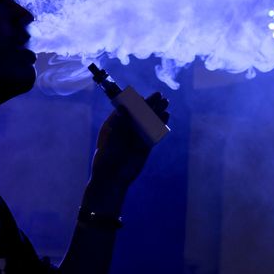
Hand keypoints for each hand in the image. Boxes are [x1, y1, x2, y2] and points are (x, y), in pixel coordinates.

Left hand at [84, 93, 168, 211]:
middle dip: (150, 104)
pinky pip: (153, 132)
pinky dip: (160, 124)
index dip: (135, 101)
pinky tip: (166, 116)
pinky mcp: (145, 145)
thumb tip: (124, 107)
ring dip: (157, 111)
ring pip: (148, 121)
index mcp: (114, 123)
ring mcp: (135, 136)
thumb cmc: (106, 157)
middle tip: (159, 95)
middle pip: (139, 112)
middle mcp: (126, 128)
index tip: (142, 97)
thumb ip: (119, 123)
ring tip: (166, 102)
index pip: (126, 108)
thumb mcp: (111, 138)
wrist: (112, 178)